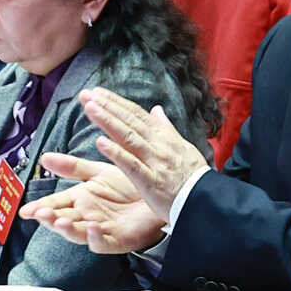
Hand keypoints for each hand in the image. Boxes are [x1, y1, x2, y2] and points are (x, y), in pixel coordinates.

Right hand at [21, 157, 170, 254]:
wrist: (157, 192)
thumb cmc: (129, 186)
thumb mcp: (98, 173)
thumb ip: (72, 167)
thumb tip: (45, 157)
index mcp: (80, 200)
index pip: (56, 204)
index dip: (40, 207)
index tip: (25, 210)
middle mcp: (87, 216)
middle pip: (63, 220)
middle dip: (50, 219)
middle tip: (41, 214)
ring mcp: (101, 230)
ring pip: (78, 233)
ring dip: (68, 229)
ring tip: (60, 221)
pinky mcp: (117, 240)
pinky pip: (103, 242)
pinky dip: (96, 237)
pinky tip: (93, 227)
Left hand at [76, 86, 210, 216]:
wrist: (205, 199)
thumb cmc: (192, 175)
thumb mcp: (182, 146)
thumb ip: (166, 127)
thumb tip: (156, 109)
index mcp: (163, 137)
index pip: (136, 114)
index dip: (116, 102)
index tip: (97, 92)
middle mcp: (158, 145)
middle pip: (129, 121)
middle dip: (106, 106)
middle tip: (86, 94)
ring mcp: (155, 162)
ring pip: (128, 138)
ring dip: (108, 121)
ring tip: (90, 108)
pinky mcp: (151, 181)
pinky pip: (132, 165)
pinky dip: (116, 153)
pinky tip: (101, 143)